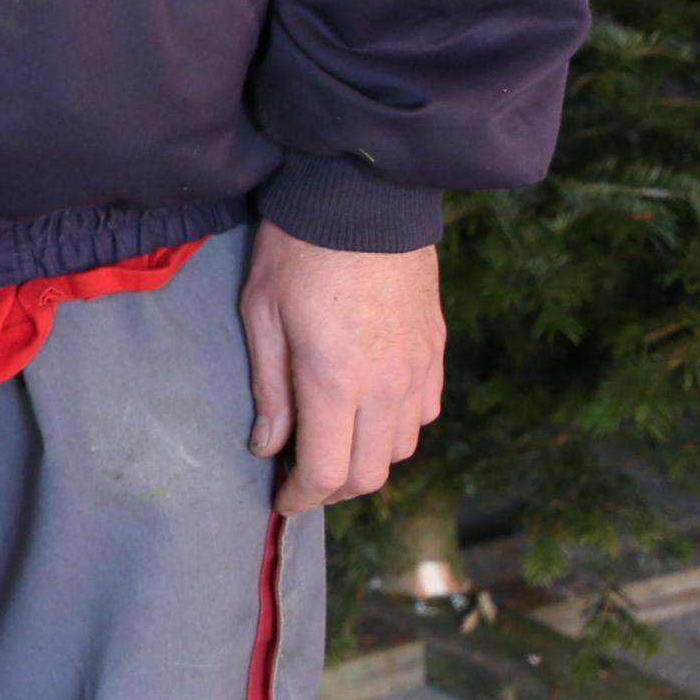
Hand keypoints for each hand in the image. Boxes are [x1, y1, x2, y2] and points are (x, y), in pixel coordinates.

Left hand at [240, 223, 445, 513]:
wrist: (364, 199)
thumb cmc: (298, 250)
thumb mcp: (261, 314)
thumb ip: (270, 390)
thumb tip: (269, 447)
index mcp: (336, 382)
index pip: (328, 473)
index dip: (301, 498)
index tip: (281, 500)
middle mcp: (387, 388)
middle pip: (370, 474)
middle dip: (333, 487)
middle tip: (300, 474)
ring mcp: (419, 372)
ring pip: (401, 449)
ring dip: (366, 459)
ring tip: (331, 440)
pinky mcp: (437, 352)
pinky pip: (423, 415)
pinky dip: (395, 428)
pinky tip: (367, 409)